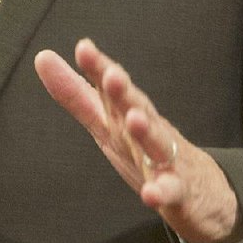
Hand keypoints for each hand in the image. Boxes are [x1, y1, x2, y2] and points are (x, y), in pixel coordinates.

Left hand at [35, 40, 242, 242]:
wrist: (200, 190)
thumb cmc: (142, 148)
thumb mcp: (105, 122)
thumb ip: (74, 94)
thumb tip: (42, 56)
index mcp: (125, 114)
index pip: (110, 87)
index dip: (97, 68)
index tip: (83, 48)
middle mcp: (146, 130)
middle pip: (136, 106)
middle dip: (123, 91)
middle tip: (111, 74)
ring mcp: (165, 160)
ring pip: (156, 143)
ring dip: (146, 131)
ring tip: (135, 119)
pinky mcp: (179, 191)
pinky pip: (171, 192)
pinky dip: (162, 191)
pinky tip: (151, 194)